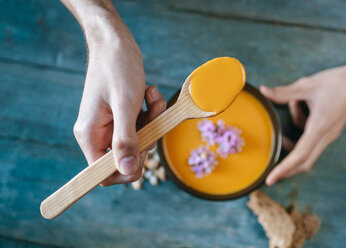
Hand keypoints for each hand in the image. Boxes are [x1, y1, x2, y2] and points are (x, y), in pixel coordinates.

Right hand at [63, 1, 166, 185]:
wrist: (115, 42)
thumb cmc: (116, 68)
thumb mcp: (125, 105)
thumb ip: (126, 139)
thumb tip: (128, 170)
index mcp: (90, 135)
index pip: (103, 173)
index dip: (127, 169)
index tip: (144, 150)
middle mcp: (97, 133)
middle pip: (126, 157)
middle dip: (146, 137)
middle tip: (152, 114)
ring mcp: (109, 125)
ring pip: (138, 140)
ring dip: (151, 121)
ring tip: (151, 97)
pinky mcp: (120, 116)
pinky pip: (140, 125)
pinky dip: (150, 112)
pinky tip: (149, 93)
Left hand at [260, 54, 345, 185]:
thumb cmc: (337, 82)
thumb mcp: (307, 85)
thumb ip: (284, 92)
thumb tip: (264, 91)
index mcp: (320, 127)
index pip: (300, 155)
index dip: (284, 169)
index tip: (271, 179)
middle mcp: (326, 136)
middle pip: (304, 162)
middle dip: (286, 169)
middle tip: (270, 176)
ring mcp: (329, 135)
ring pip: (306, 149)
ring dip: (293, 134)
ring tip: (295, 104)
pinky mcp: (329, 132)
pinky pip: (310, 138)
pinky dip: (299, 126)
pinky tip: (299, 105)